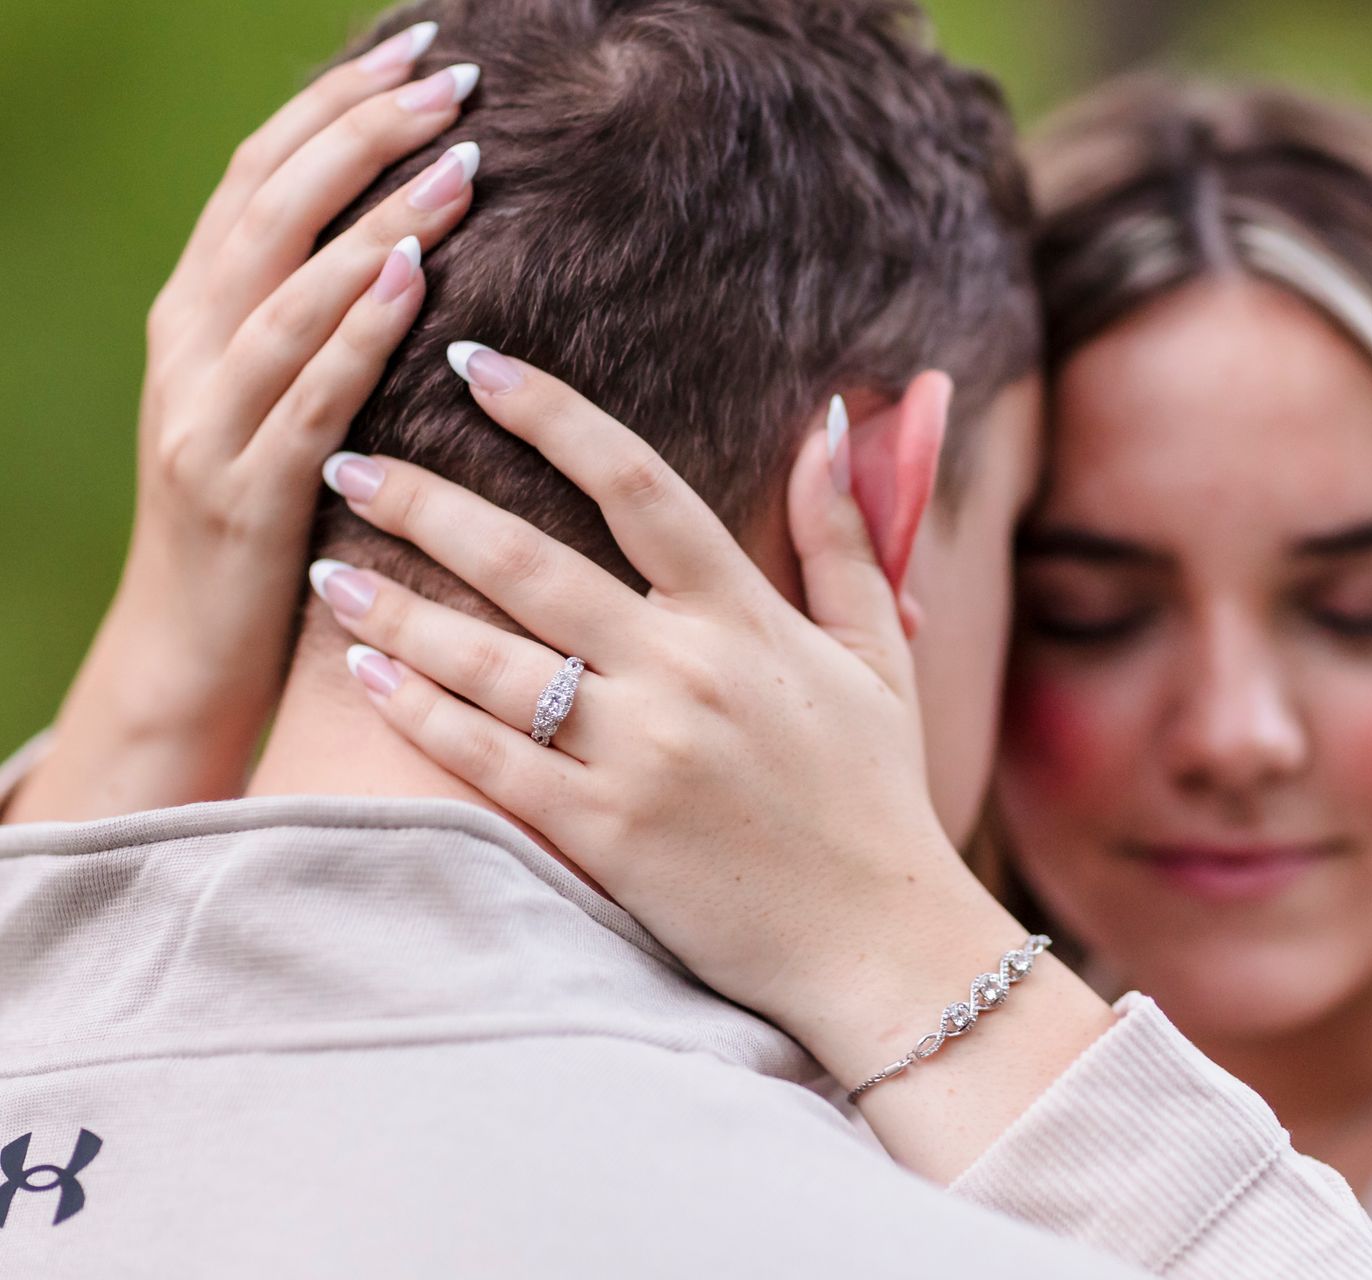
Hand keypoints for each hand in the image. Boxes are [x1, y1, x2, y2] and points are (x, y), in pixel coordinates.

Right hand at [9, 26, 479, 820]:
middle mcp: (187, 347)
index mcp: (194, 313)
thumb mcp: (267, 399)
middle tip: (450, 78)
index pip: (259, 175)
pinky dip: (357, 331)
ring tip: (462, 162)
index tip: (416, 46)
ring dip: (377, 219)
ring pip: (287, 291)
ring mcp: (206, 419)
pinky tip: (416, 279)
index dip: (333, 103)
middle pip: (269, 207)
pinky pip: (305, 396)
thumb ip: (305, 317)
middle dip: (361, 131)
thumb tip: (397, 231)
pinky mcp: (243, 493)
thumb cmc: (256, 519)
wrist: (188, 651)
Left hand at [312, 349, 1117, 1179]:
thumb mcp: (879, 653)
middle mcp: (684, 672)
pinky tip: (362, 673)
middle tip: (348, 461)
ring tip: (326, 569)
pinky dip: (420, 711)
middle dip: (425, 502)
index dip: (550, 414)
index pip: (635, 484)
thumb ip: (844, 537)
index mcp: (746, 618)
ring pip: (490, 659)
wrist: (878, 940)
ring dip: (395, 608)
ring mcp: (639, 754)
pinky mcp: (604, 832)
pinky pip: (489, 759)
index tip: (476, 364)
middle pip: (529, 561)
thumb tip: (826, 423)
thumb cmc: (876, 794)